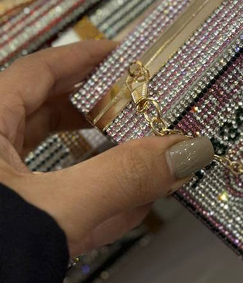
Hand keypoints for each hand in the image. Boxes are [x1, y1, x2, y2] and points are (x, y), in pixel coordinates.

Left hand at [0, 41, 213, 256]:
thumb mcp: (56, 209)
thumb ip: (125, 177)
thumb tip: (185, 149)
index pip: (40, 70)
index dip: (86, 57)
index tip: (126, 54)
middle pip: (43, 113)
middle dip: (98, 111)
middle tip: (142, 107)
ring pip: (46, 160)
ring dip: (97, 160)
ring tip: (145, 156)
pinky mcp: (0, 228)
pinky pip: (45, 200)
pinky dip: (85, 198)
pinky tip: (127, 204)